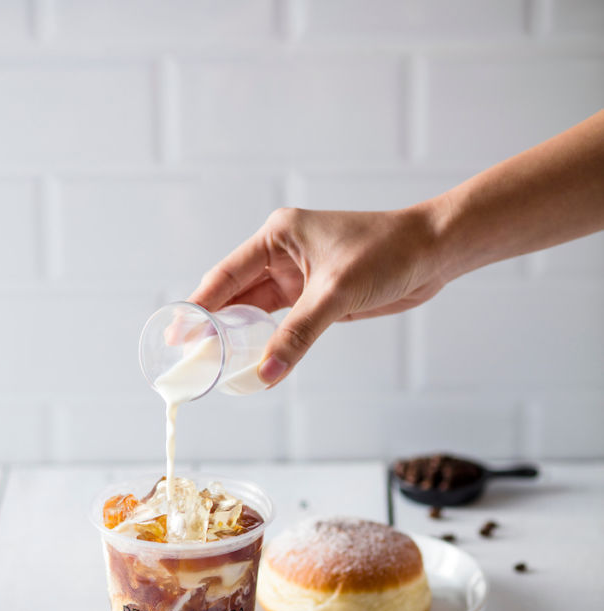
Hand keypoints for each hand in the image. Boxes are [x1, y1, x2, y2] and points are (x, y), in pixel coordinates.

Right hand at [188, 204, 447, 384]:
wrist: (433, 252)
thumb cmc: (388, 253)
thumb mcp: (336, 294)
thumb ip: (298, 335)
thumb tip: (266, 373)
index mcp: (277, 237)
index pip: (225, 276)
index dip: (198, 307)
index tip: (177, 334)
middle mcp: (282, 254)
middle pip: (234, 295)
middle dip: (212, 325)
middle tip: (188, 357)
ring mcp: (298, 277)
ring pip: (256, 311)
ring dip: (238, 336)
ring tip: (212, 364)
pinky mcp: (316, 297)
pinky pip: (282, 323)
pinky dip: (267, 342)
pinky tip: (252, 360)